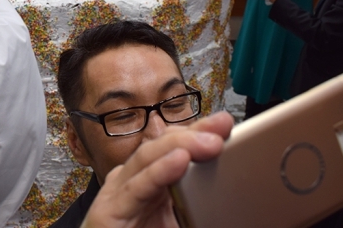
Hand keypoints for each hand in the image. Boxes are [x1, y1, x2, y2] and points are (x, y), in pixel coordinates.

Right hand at [81, 112, 233, 227]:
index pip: (173, 146)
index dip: (198, 132)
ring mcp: (118, 192)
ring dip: (180, 145)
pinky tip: (179, 160)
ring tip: (209, 142)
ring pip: (147, 157)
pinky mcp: (109, 210)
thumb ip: (200, 208)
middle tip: (222, 126)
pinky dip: (159, 171)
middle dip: (193, 132)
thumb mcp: (178, 222)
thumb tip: (233, 197)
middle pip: (161, 145)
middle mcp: (132, 180)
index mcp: (150, 181)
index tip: (225, 124)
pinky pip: (137, 187)